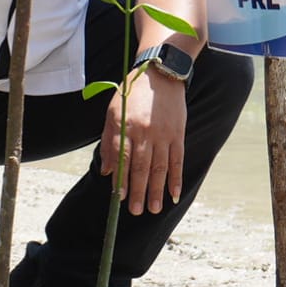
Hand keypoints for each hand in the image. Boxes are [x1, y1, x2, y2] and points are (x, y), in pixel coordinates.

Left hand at [100, 68, 186, 215]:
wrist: (160, 75)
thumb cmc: (132, 94)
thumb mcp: (113, 112)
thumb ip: (109, 142)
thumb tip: (108, 172)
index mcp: (125, 125)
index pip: (122, 158)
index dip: (121, 179)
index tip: (118, 198)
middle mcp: (144, 131)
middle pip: (140, 167)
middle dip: (138, 191)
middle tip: (136, 211)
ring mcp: (163, 134)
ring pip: (159, 167)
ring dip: (156, 190)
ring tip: (154, 209)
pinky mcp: (178, 134)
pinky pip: (177, 160)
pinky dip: (176, 178)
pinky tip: (174, 194)